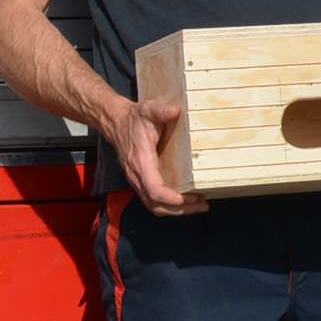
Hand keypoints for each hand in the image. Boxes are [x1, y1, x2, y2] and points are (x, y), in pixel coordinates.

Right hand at [104, 96, 199, 215]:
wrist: (116, 122)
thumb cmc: (134, 119)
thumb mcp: (148, 110)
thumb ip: (160, 110)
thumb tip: (173, 111)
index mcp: (141, 162)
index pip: (155, 190)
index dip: (172, 199)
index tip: (191, 198)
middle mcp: (137, 176)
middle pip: (156, 205)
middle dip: (181, 209)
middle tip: (203, 205)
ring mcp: (137, 180)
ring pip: (154, 206)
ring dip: (176, 210)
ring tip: (199, 205)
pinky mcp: (141, 181)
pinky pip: (153, 200)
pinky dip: (169, 205)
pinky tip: (186, 200)